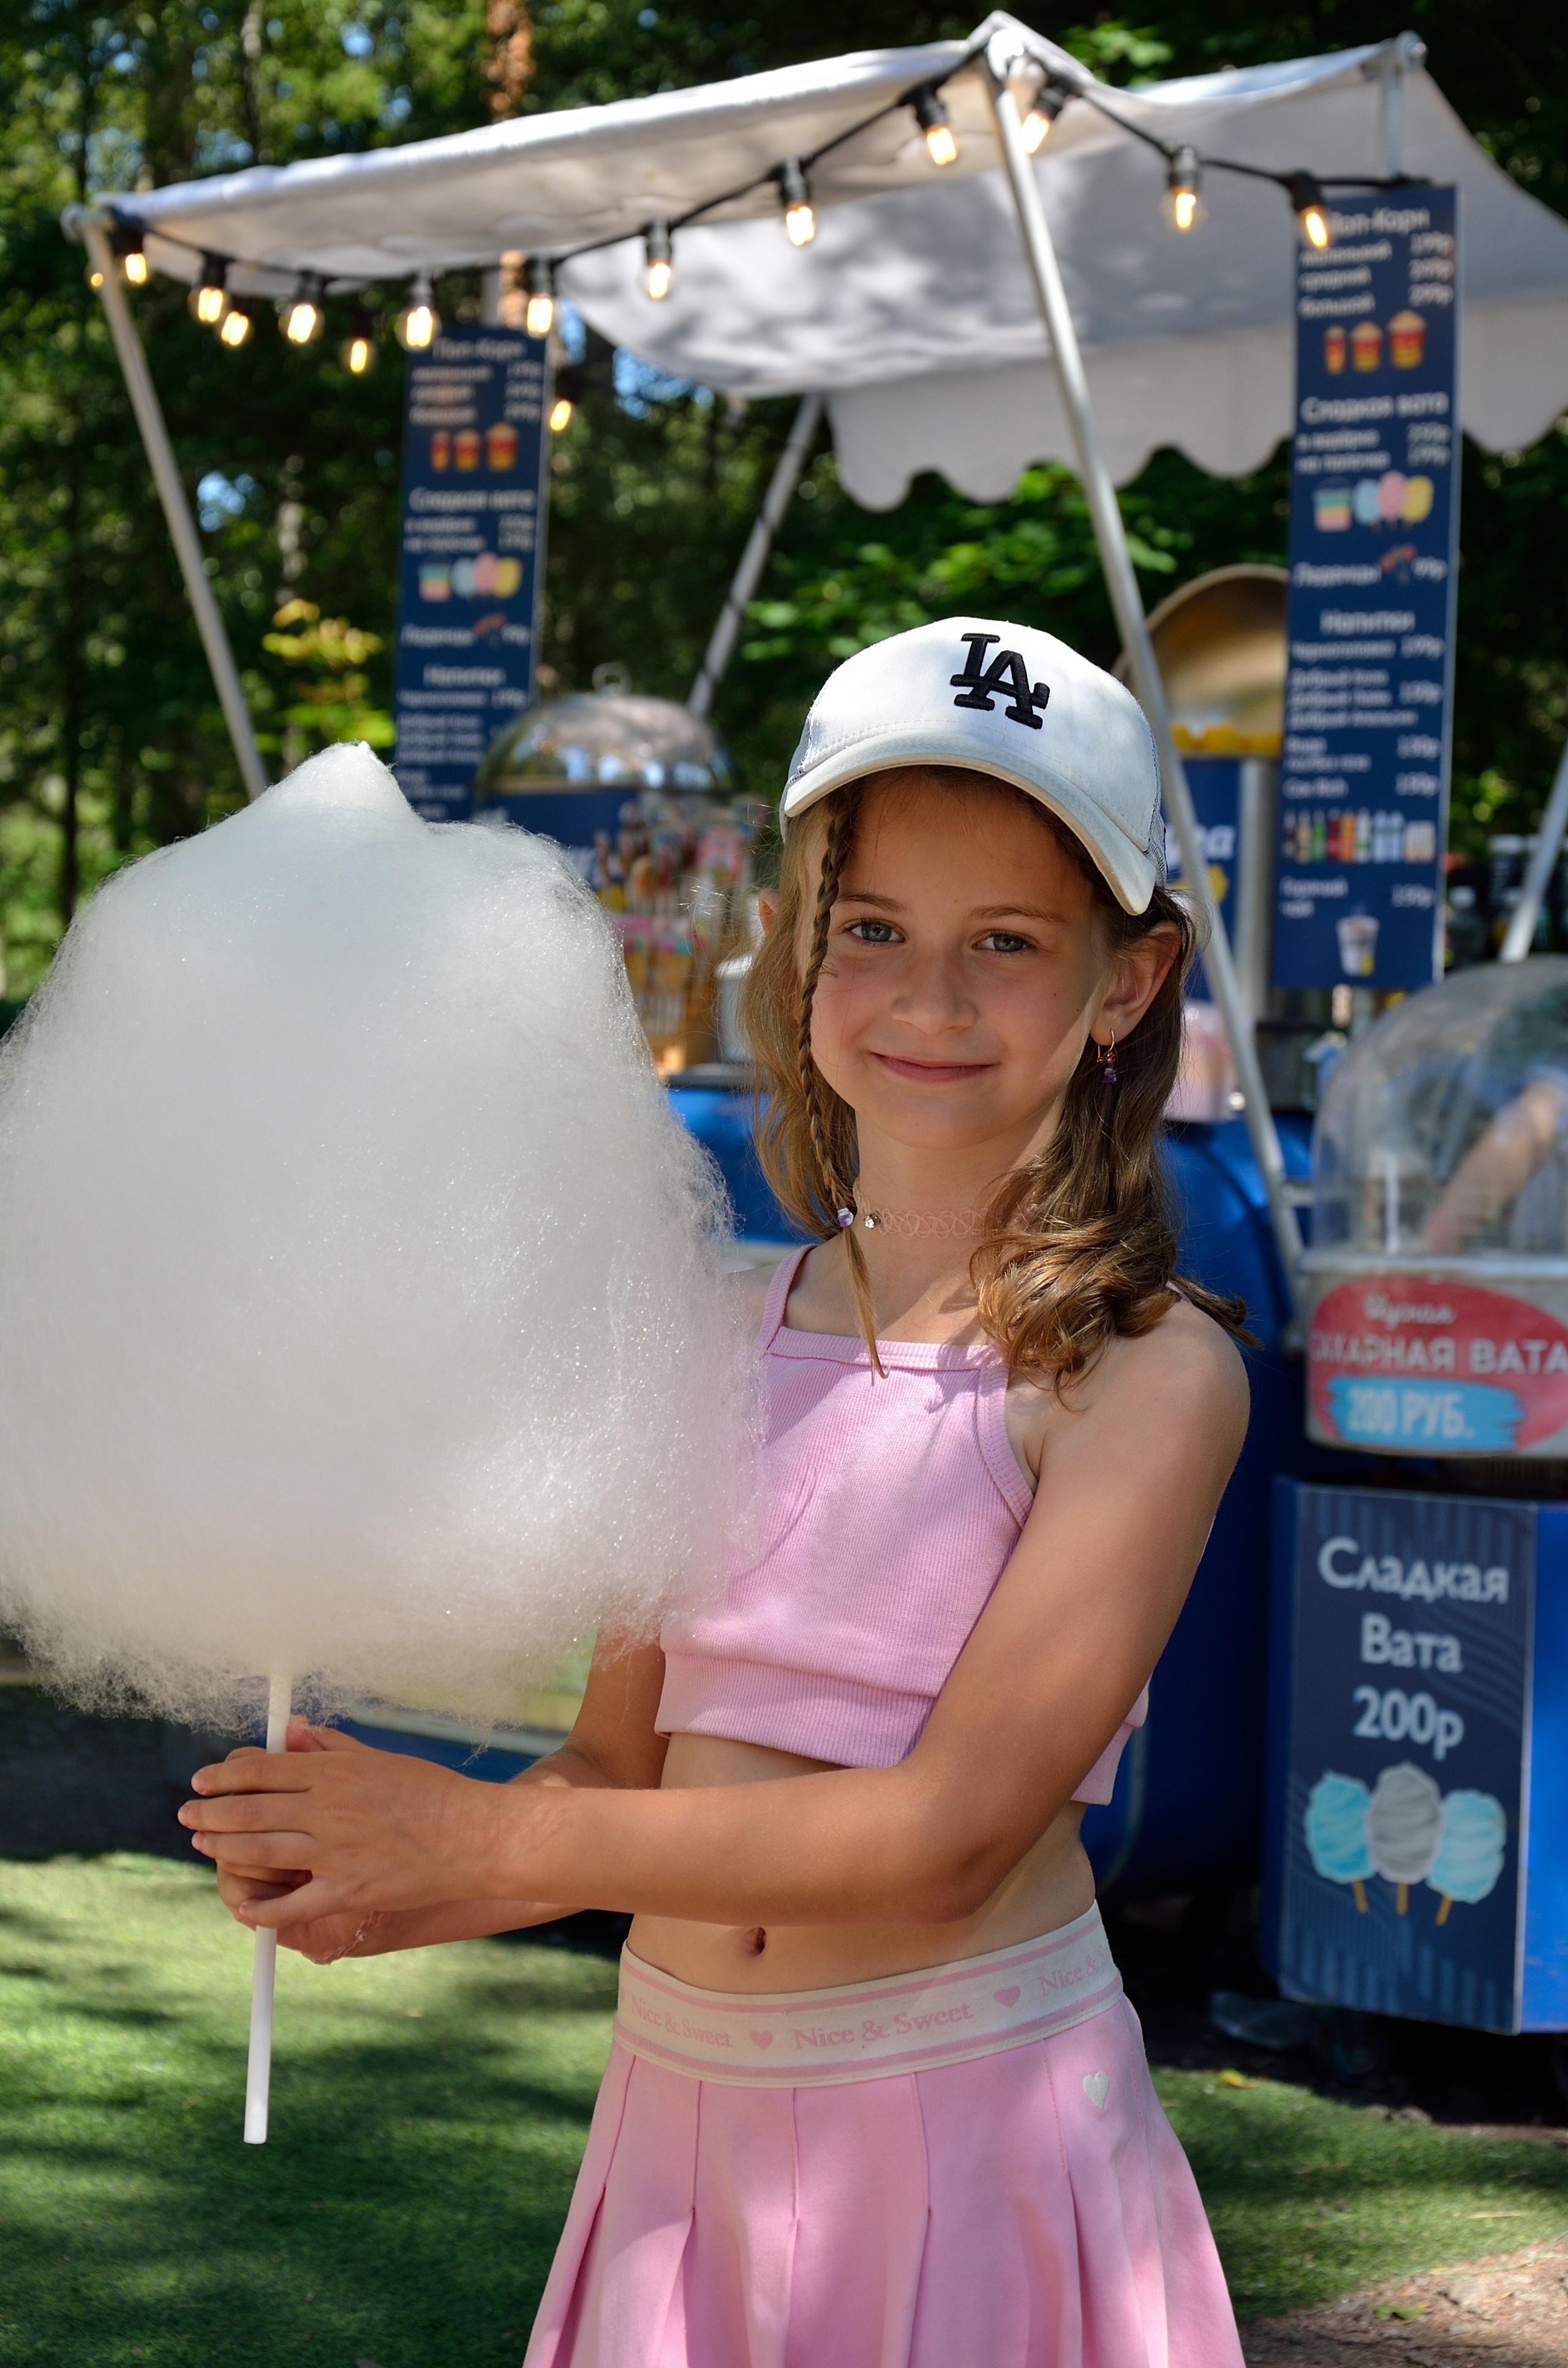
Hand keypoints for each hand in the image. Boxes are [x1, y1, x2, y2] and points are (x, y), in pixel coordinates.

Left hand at [180, 1718, 507, 1933]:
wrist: (472, 1836)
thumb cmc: (431, 1792)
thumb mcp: (380, 1759)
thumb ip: (331, 1748)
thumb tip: (291, 1733)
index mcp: (334, 1773)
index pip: (262, 1769)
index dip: (225, 1773)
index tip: (203, 1779)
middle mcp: (326, 1810)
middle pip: (250, 1808)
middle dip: (211, 1810)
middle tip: (188, 1812)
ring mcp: (334, 1853)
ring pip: (260, 1849)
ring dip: (223, 1846)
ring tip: (204, 1842)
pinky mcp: (346, 1892)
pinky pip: (291, 1906)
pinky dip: (261, 1911)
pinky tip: (243, 1908)